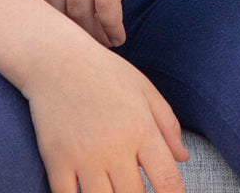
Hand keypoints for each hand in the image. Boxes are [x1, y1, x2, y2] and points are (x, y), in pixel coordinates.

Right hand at [24, 41, 188, 192]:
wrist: (56, 59)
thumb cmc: (104, 72)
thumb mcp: (143, 89)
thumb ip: (167, 125)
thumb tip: (183, 158)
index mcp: (141, 129)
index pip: (166, 180)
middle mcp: (115, 146)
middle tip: (137, 191)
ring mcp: (84, 156)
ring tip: (115, 191)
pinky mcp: (57, 161)